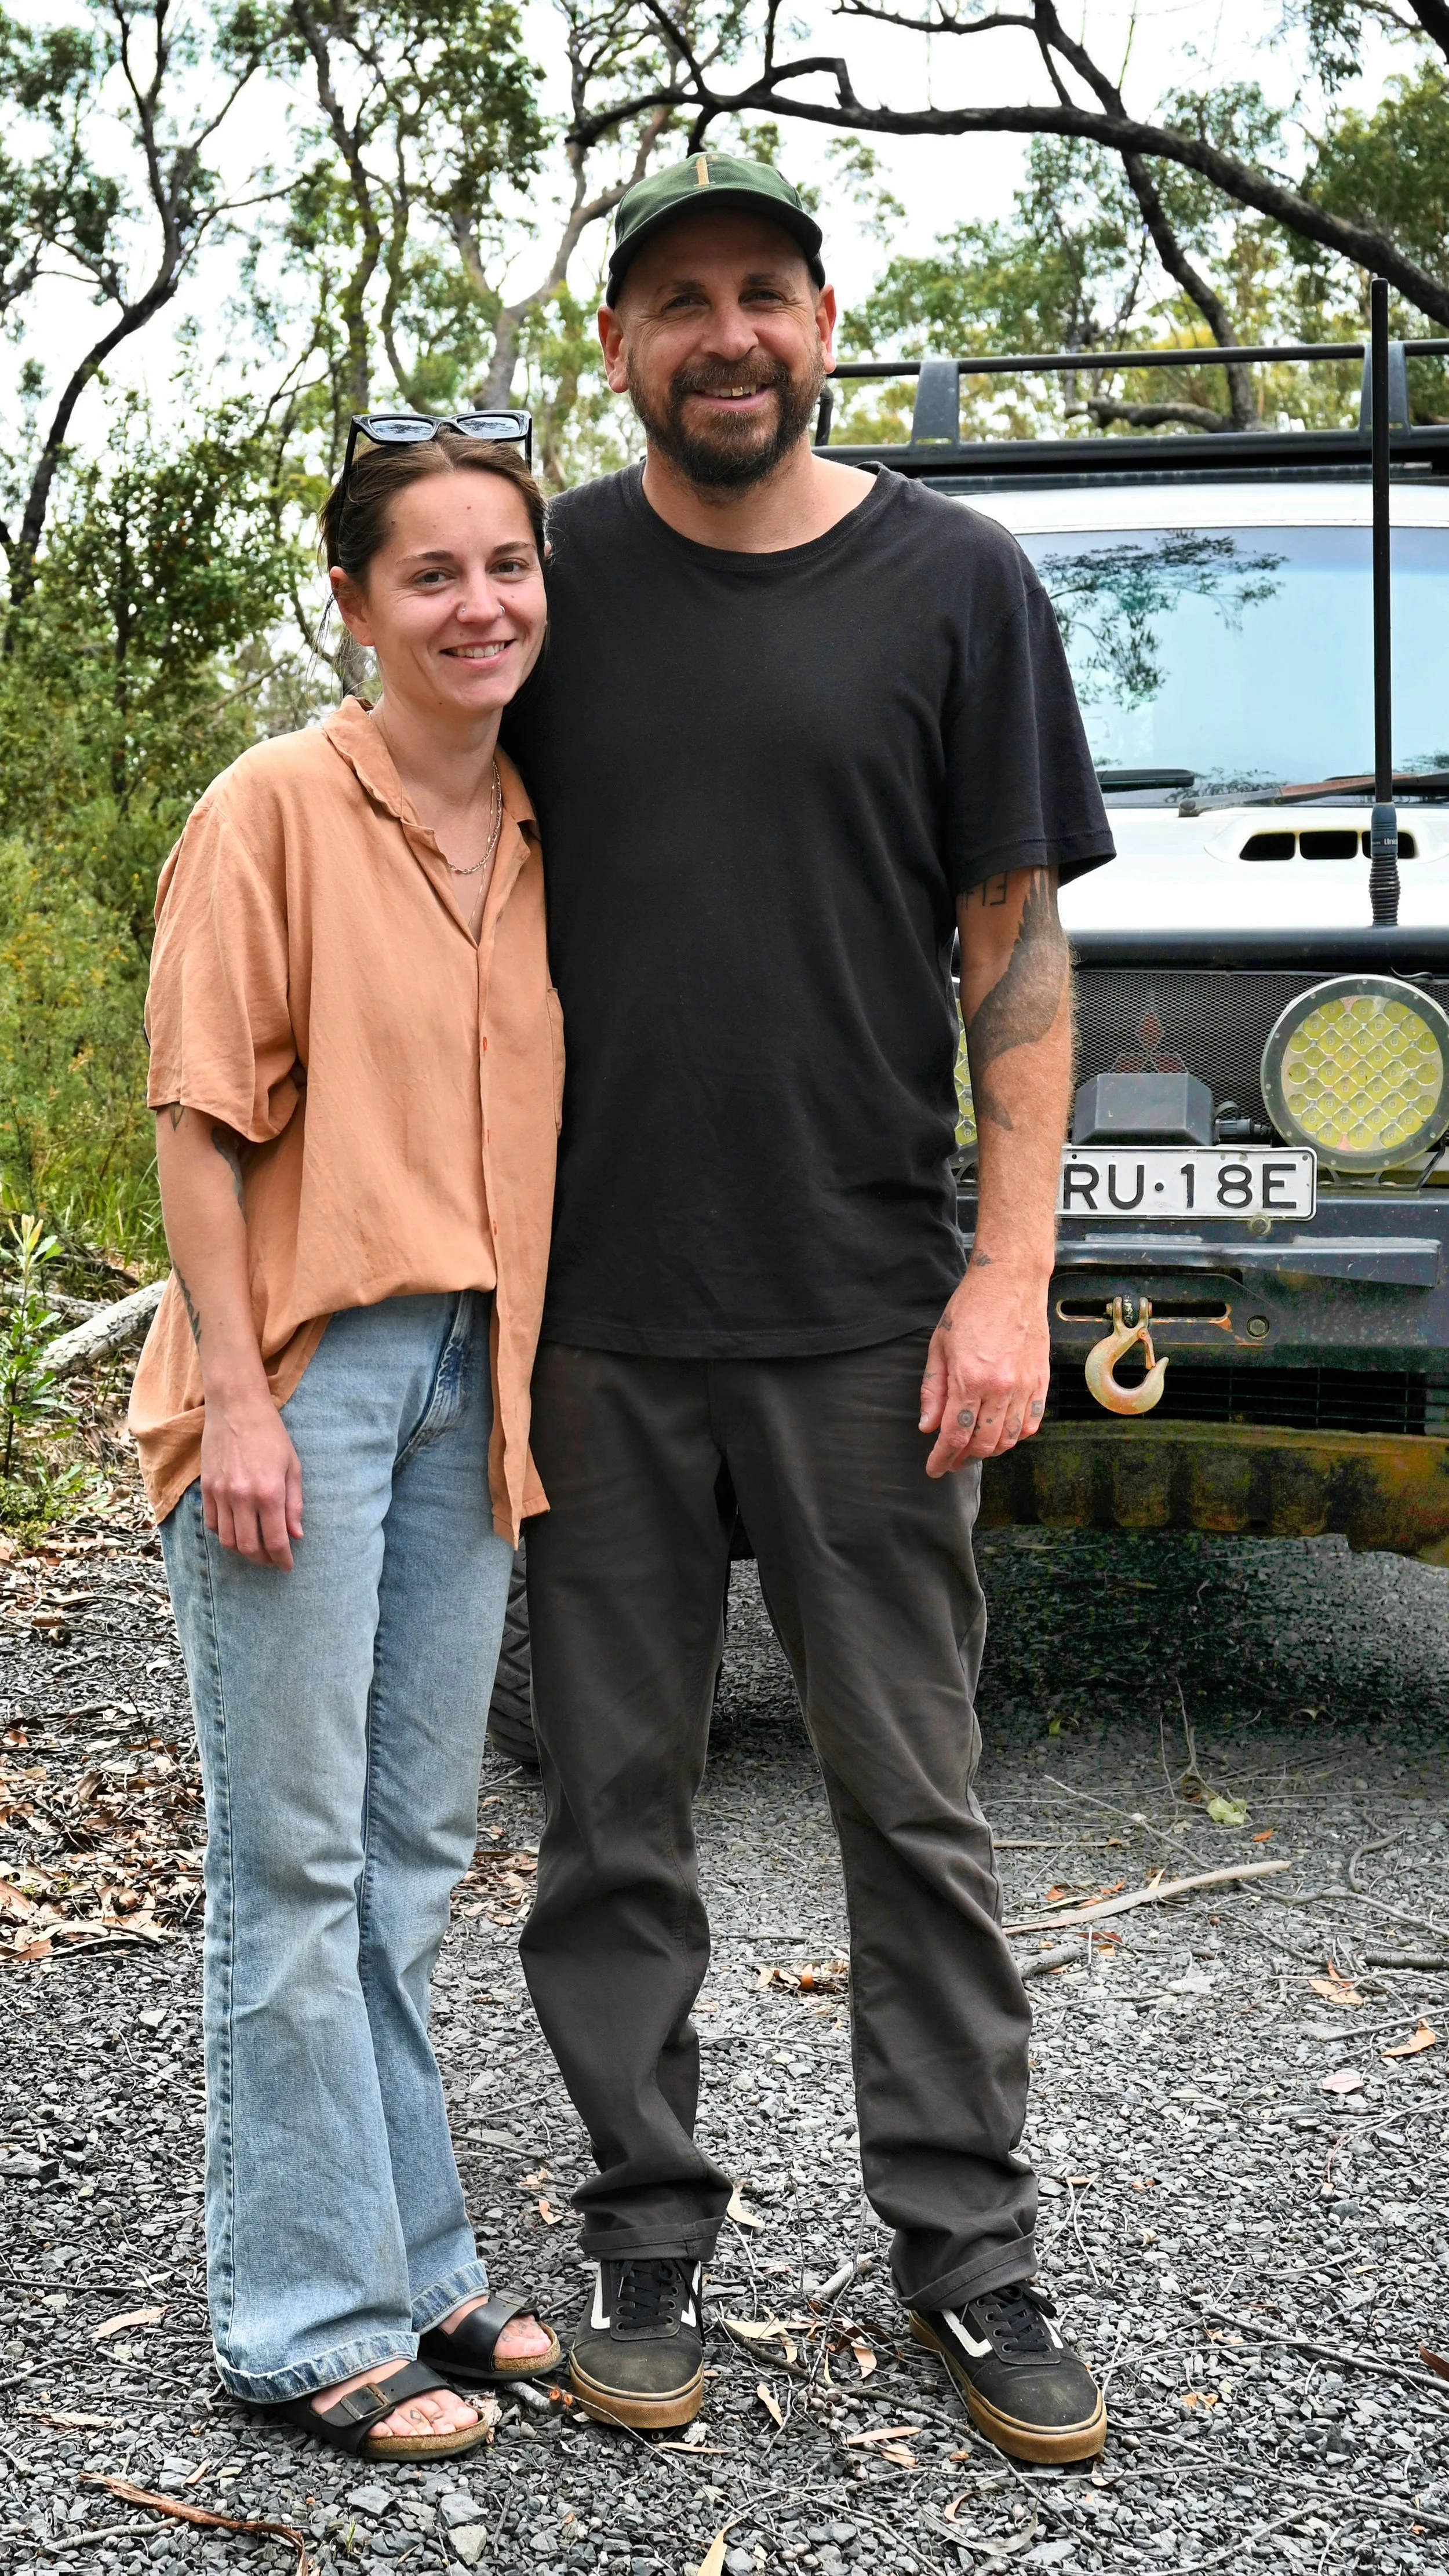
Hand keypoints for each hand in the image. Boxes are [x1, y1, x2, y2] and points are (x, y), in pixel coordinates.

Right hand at [200, 1392, 303, 1568]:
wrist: (236, 1408)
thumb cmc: (271, 1435)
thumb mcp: (292, 1467)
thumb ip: (295, 1504)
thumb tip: (297, 1535)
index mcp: (269, 1492)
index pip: (276, 1541)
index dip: (283, 1559)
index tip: (287, 1566)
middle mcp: (243, 1497)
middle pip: (249, 1547)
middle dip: (263, 1560)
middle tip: (273, 1559)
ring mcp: (221, 1494)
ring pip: (227, 1540)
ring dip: (242, 1551)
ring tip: (256, 1548)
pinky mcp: (206, 1488)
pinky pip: (212, 1524)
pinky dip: (225, 1534)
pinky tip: (237, 1530)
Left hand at [918, 1260, 1049, 1475]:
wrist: (1010, 1281)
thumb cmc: (971, 1308)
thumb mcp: (939, 1347)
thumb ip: (932, 1390)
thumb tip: (928, 1426)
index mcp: (970, 1379)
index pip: (955, 1434)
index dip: (943, 1458)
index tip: (934, 1469)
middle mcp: (1001, 1387)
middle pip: (983, 1442)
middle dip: (963, 1458)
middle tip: (951, 1460)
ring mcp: (1025, 1386)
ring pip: (1010, 1438)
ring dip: (990, 1451)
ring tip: (974, 1450)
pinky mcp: (1041, 1381)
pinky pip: (1032, 1422)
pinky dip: (1016, 1436)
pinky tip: (1003, 1435)